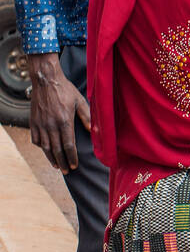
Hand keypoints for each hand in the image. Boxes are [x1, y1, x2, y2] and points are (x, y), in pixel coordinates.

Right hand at [27, 52, 90, 174]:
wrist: (46, 80)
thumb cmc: (65, 90)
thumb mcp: (80, 101)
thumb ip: (87, 117)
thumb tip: (94, 131)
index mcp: (64, 121)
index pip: (68, 145)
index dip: (71, 157)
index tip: (74, 166)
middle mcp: (51, 125)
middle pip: (56, 149)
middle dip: (62, 162)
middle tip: (66, 171)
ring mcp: (40, 124)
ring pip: (45, 146)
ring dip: (51, 157)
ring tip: (56, 166)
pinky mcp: (33, 121)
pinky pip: (35, 138)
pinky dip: (40, 147)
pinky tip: (46, 151)